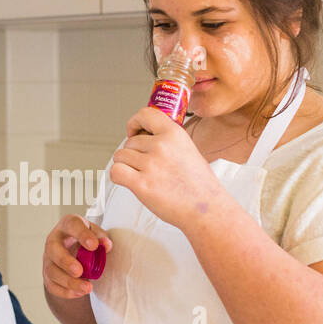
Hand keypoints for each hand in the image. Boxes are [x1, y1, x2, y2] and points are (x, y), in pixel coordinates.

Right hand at [43, 215, 112, 299]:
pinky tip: (80, 293)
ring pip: (52, 271)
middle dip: (65, 262)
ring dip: (69, 282)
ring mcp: (48, 259)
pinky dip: (66, 292)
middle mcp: (54, 241)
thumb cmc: (86, 239)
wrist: (73, 251)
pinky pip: (52, 286)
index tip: (94, 246)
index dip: (82, 235)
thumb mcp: (95, 233)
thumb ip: (101, 238)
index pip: (72, 225)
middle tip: (80, 271)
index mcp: (67, 225)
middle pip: (54, 250)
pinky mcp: (48, 275)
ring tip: (87, 288)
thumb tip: (106, 245)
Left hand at [110, 107, 218, 228]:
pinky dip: (118, 176)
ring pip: (120, 157)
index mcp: (174, 134)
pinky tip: (129, 182)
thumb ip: (167, 140)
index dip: (134, 123)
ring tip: (141, 176)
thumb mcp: (188, 149)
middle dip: (133, 154)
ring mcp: (151, 165)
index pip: (145, 114)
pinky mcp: (142, 184)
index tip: (133, 132)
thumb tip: (144, 137)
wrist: (206, 209)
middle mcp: (161, 146)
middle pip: (129, 142)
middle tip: (146, 168)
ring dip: (125, 166)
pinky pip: (116, 172)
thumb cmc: (199, 184)